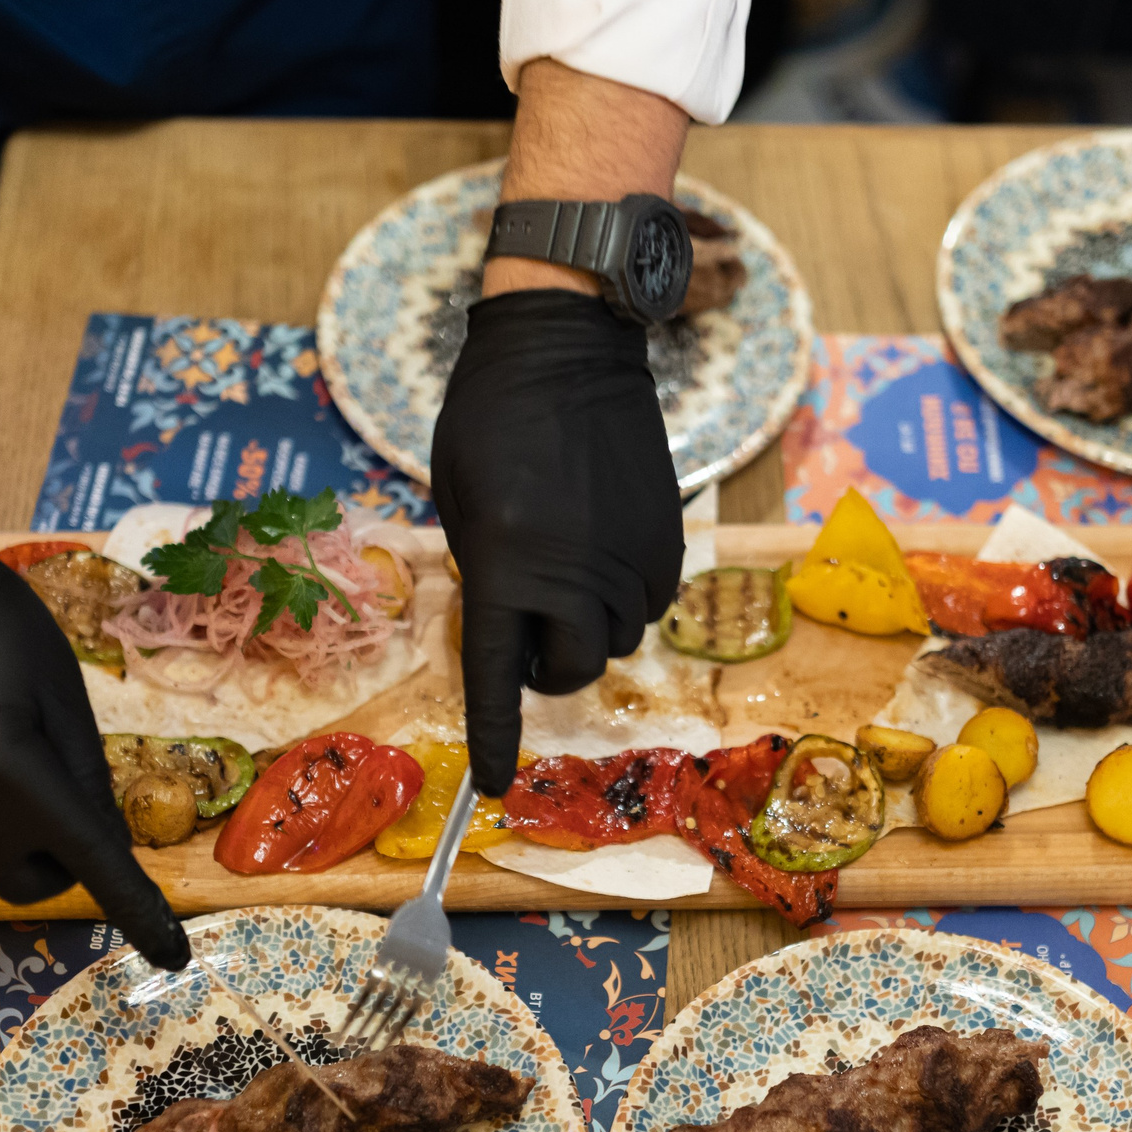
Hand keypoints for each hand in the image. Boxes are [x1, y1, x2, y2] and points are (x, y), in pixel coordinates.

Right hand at [0, 489, 190, 970]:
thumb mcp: (59, 683)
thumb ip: (84, 770)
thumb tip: (103, 840)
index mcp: (8, 765)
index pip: (88, 860)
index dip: (136, 910)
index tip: (171, 954)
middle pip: (30, 880)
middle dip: (62, 861)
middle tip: (68, 797)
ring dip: (15, 819)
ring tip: (2, 729)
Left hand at [431, 290, 683, 794]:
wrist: (565, 347)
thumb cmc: (490, 419)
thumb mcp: (463, 504)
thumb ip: (487, 573)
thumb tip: (518, 630)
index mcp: (507, 565)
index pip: (500, 677)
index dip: (496, 736)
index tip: (495, 783)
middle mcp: (576, 572)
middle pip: (575, 666)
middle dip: (551, 664)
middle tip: (532, 631)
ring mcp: (629, 555)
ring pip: (617, 636)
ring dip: (589, 624)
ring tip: (568, 568)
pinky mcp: (667, 536)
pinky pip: (651, 601)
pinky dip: (626, 594)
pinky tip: (603, 546)